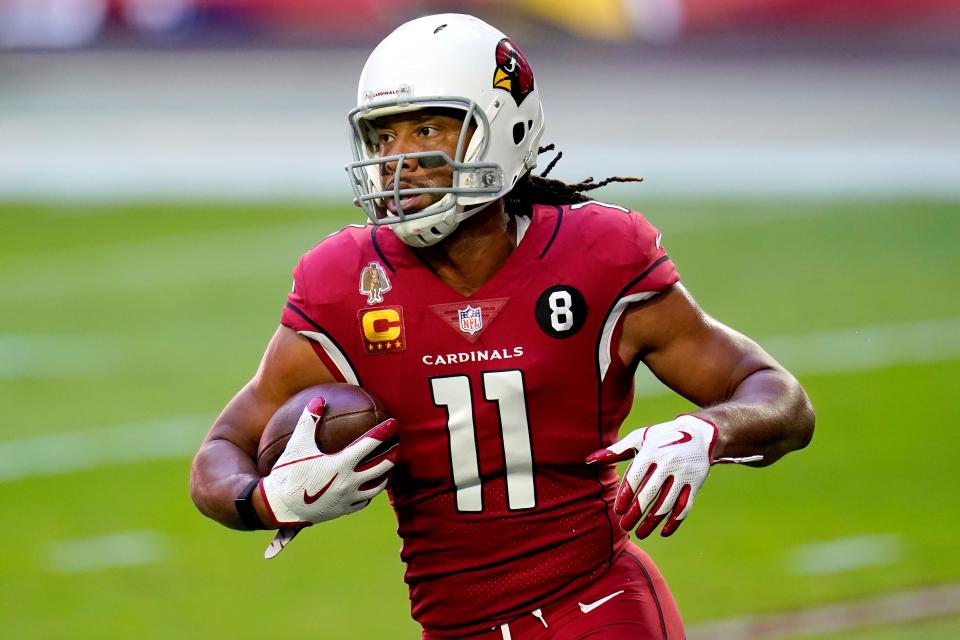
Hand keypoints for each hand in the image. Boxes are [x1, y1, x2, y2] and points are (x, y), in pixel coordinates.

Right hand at [258, 397, 397, 527]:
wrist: (279, 507)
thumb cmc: (287, 473)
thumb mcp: (296, 444)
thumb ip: (308, 421)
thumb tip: (319, 399)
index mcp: (341, 464)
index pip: (369, 444)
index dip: (383, 432)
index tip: (394, 423)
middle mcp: (349, 482)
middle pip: (381, 467)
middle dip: (393, 455)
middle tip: (398, 446)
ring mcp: (348, 498)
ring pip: (376, 487)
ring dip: (385, 476)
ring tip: (388, 468)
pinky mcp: (343, 510)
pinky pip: (363, 501)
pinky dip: (370, 492)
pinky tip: (369, 487)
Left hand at [586, 414, 716, 538]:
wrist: (699, 434)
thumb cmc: (661, 437)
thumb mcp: (639, 438)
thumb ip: (615, 451)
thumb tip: (589, 460)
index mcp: (651, 451)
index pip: (635, 477)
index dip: (625, 495)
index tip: (617, 511)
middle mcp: (668, 463)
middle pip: (650, 493)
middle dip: (636, 512)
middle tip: (624, 526)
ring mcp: (683, 474)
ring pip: (667, 503)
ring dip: (653, 521)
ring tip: (640, 533)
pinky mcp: (696, 483)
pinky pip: (685, 505)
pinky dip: (675, 521)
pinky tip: (663, 532)